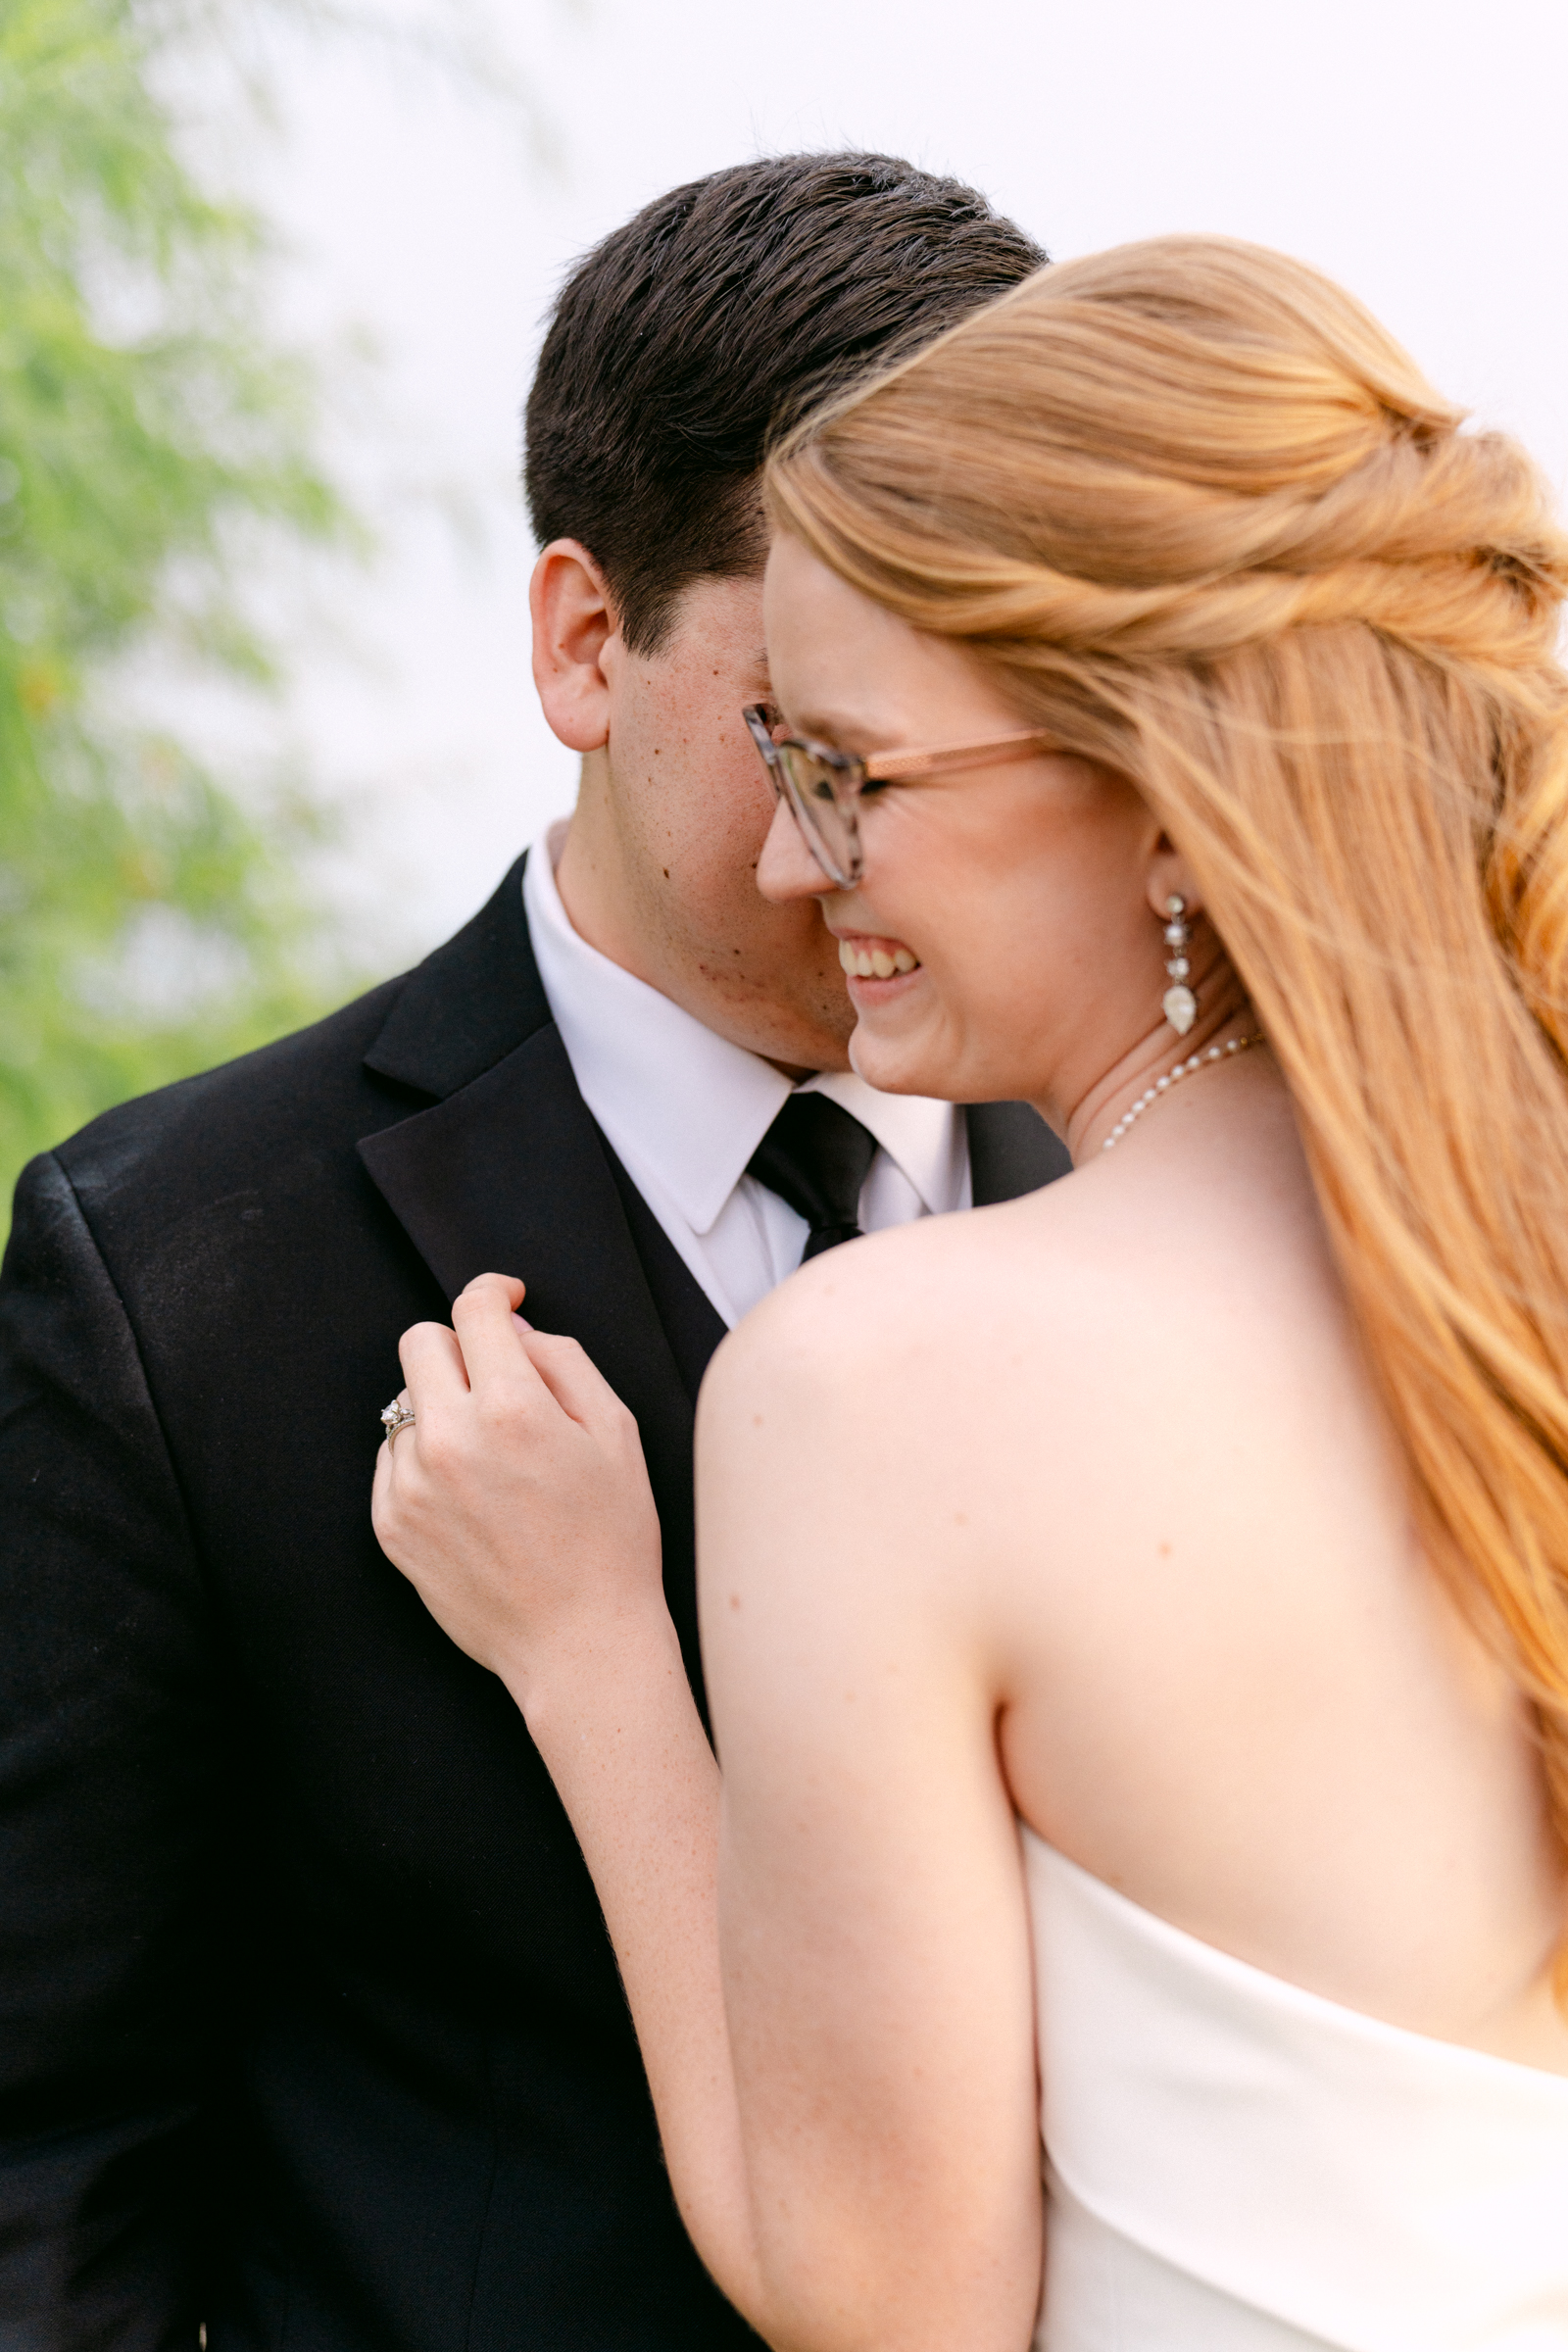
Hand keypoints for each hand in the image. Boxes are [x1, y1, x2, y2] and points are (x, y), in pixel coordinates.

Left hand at [371, 1273, 665, 1703]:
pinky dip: (426, 1459)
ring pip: (405, 1404)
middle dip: (458, 1346)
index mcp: (512, 1410)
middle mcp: (450, 1440)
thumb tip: (515, 1329)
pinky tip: (471, 1494)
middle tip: (496, 1380)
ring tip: (493, 1459)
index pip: (473, 1311)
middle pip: (419, 1342)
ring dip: (442, 1410)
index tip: (503, 1299)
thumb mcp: (617, 1433)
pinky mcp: (392, 1525)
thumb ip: (564, 1361)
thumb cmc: (611, 1542)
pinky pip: (392, 1459)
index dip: (492, 1292)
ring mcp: (412, 1486)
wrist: (579, 1643)